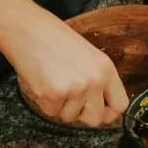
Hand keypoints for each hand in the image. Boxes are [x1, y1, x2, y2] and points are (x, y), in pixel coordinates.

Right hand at [2, 7, 128, 126]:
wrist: (27, 29)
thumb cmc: (54, 39)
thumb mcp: (88, 55)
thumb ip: (98, 79)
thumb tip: (102, 106)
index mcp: (105, 68)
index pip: (120, 104)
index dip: (109, 114)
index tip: (100, 113)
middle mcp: (94, 80)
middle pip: (95, 118)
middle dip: (81, 114)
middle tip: (70, 99)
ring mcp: (74, 89)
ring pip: (70, 117)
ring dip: (60, 106)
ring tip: (53, 81)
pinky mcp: (52, 95)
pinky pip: (51, 113)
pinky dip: (45, 102)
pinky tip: (42, 82)